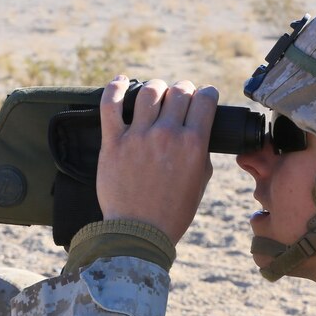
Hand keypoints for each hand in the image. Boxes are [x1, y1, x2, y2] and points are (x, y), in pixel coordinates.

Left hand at [96, 76, 217, 245]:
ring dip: (155, 89)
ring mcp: (138, 137)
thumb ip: (202, 151)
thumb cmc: (172, 212)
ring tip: (154, 96)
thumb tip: (198, 131)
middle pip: (178, 91)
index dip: (205, 94)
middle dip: (182, 91)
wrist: (138, 233)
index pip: (204, 98)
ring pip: (149, 92)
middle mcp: (166, 135)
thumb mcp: (200, 182)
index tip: (202, 98)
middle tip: (178, 100)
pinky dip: (116, 88)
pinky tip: (121, 83)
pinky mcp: (113, 143)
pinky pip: (110, 104)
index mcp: (193, 144)